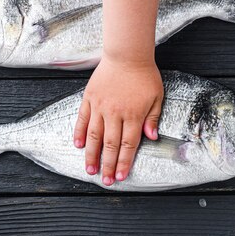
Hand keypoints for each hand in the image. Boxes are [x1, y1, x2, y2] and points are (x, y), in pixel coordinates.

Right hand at [73, 55, 163, 185]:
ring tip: (90, 169)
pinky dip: (79, 133)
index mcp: (133, 115)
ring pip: (94, 136)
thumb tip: (151, 138)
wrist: (127, 54)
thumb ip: (153, 118)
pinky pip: (82, 119)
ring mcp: (100, 106)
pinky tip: (78, 145)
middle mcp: (115, 113)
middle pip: (110, 145)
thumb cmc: (144, 75)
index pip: (128, 145)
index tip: (120, 176)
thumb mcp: (157, 97)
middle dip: (107, 165)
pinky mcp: (89, 98)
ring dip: (91, 155)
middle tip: (105, 181)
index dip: (124, 162)